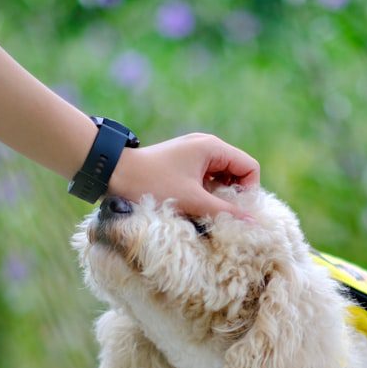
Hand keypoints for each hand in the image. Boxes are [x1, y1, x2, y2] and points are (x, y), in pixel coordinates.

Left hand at [108, 133, 259, 219]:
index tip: (236, 211)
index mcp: (212, 147)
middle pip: (237, 171)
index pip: (249, 167)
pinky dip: (205, 192)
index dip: (249, 191)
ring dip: (218, 195)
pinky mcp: (182, 162)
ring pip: (221, 176)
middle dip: (233, 194)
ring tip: (205, 211)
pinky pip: (206, 177)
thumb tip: (253, 222)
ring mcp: (193, 152)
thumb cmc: (152, 184)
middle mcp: (206, 145)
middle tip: (221, 214)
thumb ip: (225, 212)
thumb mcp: (192, 201)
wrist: (113, 172)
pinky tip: (193, 205)